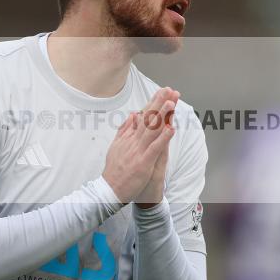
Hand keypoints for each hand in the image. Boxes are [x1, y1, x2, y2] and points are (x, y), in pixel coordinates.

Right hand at [102, 87, 177, 204]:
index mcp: (129, 137)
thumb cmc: (114, 171)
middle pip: (148, 119)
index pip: (143, 116)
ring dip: (162, 115)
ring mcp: (138, 151)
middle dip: (159, 103)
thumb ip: (125, 130)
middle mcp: (133, 141)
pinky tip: (170, 129)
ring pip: (151, 130)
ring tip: (171, 103)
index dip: (153, 103)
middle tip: (168, 89)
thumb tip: (132, 115)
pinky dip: (163, 138)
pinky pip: (154, 148)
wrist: (109, 190)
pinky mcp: (143, 163)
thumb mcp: (116, 146)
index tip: (162, 91)